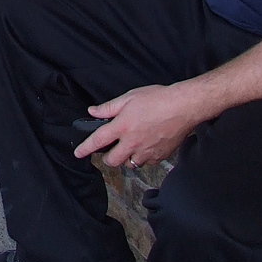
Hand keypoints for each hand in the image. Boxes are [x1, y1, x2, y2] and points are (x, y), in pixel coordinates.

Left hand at [73, 84, 198, 167]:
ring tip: (130, 146)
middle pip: (112, 161)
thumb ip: (109, 107)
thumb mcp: (129, 97)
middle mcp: (132, 143)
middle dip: (107, 157)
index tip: (77, 153)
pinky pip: (146, 163)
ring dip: (126, 158)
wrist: (184, 107)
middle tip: (110, 149)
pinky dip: (143, 157)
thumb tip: (93, 111)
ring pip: (130, 164)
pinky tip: (146, 146)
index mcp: (122, 127)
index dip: (84, 148)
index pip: (97, 141)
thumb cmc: (157, 99)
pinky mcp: (160, 156)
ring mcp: (147, 151)